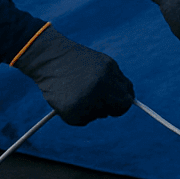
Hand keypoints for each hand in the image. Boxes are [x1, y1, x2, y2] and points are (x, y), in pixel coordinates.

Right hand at [12, 26, 133, 124]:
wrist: (49, 58)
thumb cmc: (77, 60)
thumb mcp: (103, 64)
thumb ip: (117, 81)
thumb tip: (130, 99)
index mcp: (108, 76)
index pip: (126, 100)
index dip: (122, 103)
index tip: (116, 103)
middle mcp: (99, 90)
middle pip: (115, 110)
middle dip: (108, 108)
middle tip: (97, 102)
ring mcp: (85, 102)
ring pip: (97, 115)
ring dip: (91, 108)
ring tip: (76, 91)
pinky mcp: (72, 112)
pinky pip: (83, 120)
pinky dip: (77, 113)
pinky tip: (68, 98)